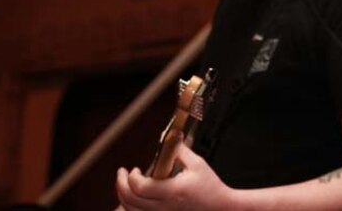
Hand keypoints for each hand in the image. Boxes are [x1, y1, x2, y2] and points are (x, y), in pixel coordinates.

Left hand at [116, 145, 235, 210]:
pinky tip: (135, 199)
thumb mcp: (197, 164)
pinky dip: (133, 208)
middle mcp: (165, 208)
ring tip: (126, 186)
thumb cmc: (210, 187)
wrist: (221, 208)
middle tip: (122, 174)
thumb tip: (167, 136)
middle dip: (120, 185)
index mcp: (173, 192)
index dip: (131, 177)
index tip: (134, 169)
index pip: (140, 187)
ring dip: (124, 198)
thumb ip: (179, 150)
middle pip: (131, 201)